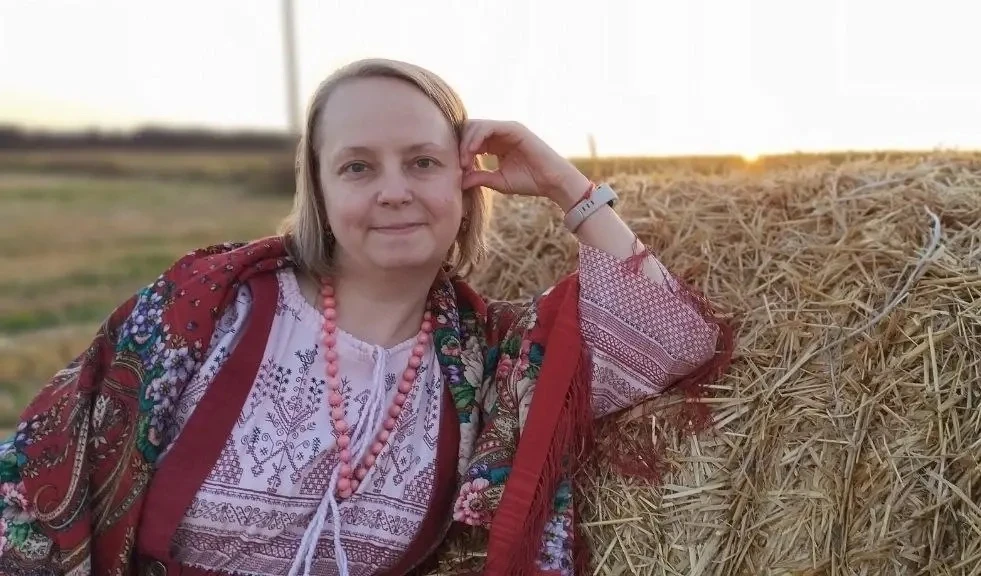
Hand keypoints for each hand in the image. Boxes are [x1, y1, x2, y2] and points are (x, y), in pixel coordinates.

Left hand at [459, 120, 591, 211]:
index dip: (460, 152)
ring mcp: (507, 129)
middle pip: (469, 129)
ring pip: (476, 125)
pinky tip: (472, 152)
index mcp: (495, 144)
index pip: (470, 140)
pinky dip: (476, 138)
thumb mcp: (498, 181)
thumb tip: (458, 181)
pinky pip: (488, 127)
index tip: (457, 169)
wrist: (552, 182)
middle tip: (459, 164)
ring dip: (466, 142)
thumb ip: (479, 177)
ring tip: (464, 161)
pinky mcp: (513, 128)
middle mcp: (500, 133)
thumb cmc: (529, 182)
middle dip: (460, 145)